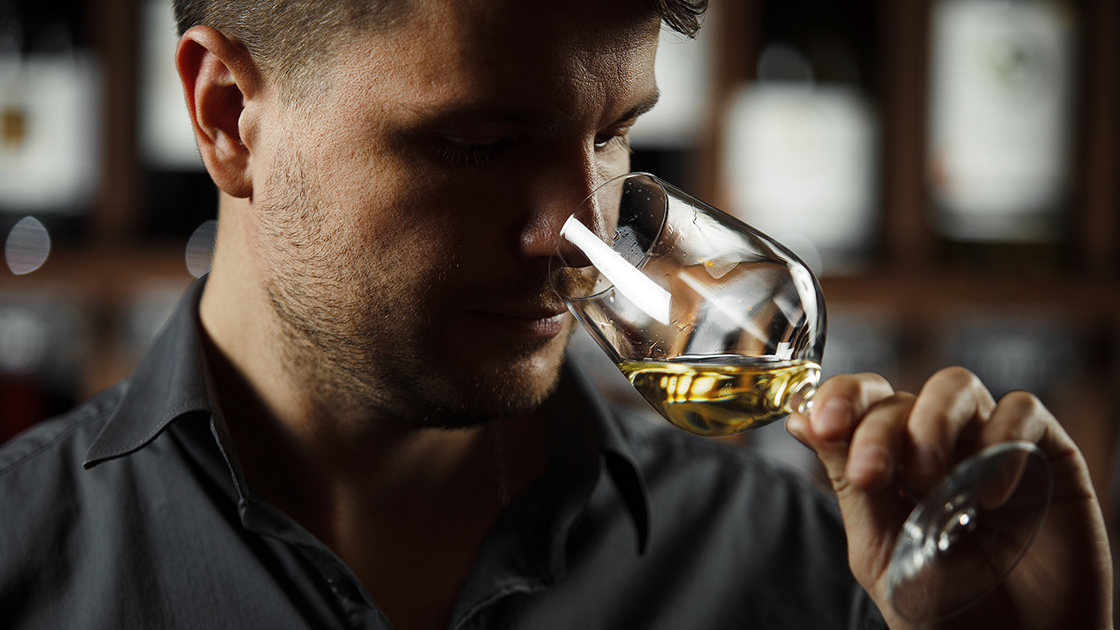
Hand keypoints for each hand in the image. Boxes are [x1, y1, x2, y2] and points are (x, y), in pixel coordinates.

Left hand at [785, 368, 1111, 629]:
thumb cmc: (947, 612)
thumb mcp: (883, 551)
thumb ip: (849, 485)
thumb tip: (801, 420)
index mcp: (889, 462)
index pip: (859, 403)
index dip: (838, 400)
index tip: (822, 424)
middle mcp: (936, 443)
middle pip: (898, 397)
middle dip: (875, 429)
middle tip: (870, 472)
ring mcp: (988, 443)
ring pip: (954, 387)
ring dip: (929, 421)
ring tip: (928, 476)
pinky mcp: (1046, 453)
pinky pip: (1022, 412)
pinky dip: (1001, 439)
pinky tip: (988, 496)